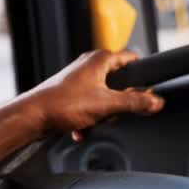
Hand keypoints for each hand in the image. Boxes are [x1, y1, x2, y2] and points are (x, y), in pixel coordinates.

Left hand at [25, 50, 164, 139]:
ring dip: (101, 116)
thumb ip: (135, 103)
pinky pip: (90, 107)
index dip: (142, 77)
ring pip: (105, 99)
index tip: (147, 93)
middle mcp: (90, 65)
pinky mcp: (71, 93)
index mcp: (100, 59)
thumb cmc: (62, 104)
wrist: (32, 117)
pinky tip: (81, 129)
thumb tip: (156, 101)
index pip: (133, 60)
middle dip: (117, 104)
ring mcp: (79, 79)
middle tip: (110, 113)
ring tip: (91, 122)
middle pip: (119, 84)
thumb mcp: (107, 105)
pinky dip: (88, 120)